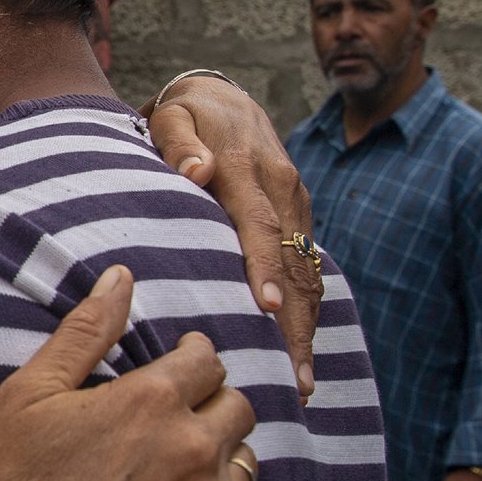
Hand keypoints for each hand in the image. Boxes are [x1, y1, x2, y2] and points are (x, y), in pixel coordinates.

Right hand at [0, 264, 256, 480]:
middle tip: (166, 421)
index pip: (205, 359)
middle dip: (207, 404)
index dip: (186, 360)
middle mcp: (195, 448)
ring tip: (170, 469)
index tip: (171, 371)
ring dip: (216, 456)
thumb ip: (84, 332)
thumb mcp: (29, 396)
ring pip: (245, 460)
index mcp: (152, 400)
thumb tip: (122, 279)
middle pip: (236, 405)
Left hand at [143, 75, 321, 397]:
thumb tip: (197, 170)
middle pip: (294, 263)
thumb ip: (179, 143)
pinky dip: (308, 311)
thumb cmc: (186, 115)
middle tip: (293, 378)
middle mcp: (282, 190)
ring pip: (308, 274)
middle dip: (296, 324)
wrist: (225, 98)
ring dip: (307, 329)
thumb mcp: (173, 117)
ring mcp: (297, 206)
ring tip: (301, 382)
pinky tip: (301, 353)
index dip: (265, 266)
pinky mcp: (300, 218)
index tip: (268, 307)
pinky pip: (308, 269)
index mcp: (248, 170)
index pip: (259, 224)